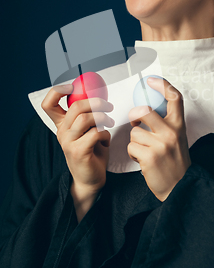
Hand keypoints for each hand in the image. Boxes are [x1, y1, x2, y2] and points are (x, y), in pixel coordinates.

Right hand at [41, 84, 113, 219]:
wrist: (90, 180)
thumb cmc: (92, 153)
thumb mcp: (87, 131)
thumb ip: (88, 117)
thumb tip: (99, 98)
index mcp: (62, 125)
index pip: (48, 104)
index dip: (57, 91)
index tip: (72, 86)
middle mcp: (62, 132)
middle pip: (75, 107)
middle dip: (96, 102)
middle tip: (108, 106)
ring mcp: (68, 142)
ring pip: (86, 118)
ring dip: (103, 117)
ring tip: (110, 122)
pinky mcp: (78, 151)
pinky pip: (95, 134)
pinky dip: (105, 134)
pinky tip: (106, 141)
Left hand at [128, 77, 190, 200]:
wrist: (181, 187)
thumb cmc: (176, 162)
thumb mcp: (178, 138)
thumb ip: (166, 124)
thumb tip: (144, 111)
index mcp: (179, 125)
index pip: (174, 98)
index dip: (162, 85)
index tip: (150, 80)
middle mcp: (171, 132)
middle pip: (144, 110)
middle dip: (135, 115)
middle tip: (136, 121)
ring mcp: (160, 144)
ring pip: (134, 132)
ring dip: (135, 142)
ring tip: (145, 151)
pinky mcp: (149, 157)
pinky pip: (131, 147)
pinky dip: (134, 154)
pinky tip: (143, 160)